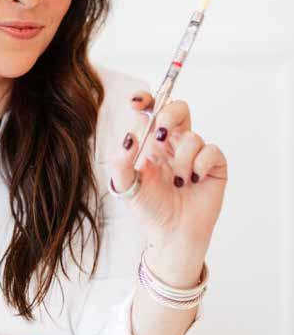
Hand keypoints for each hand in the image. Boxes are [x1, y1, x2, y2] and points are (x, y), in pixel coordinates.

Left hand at [110, 90, 227, 256]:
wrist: (172, 234)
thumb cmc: (150, 209)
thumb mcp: (125, 186)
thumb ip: (120, 162)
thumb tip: (129, 138)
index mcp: (152, 143)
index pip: (151, 111)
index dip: (146, 100)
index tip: (137, 102)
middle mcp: (174, 144)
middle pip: (178, 109)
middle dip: (169, 115)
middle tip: (160, 136)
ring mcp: (195, 153)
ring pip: (192, 135)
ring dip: (182, 160)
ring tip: (177, 182)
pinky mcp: (214, 165)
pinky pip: (211, 150)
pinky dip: (200, 164)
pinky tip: (193, 180)